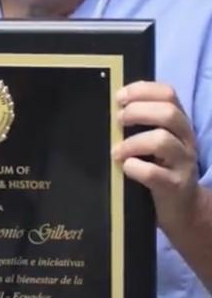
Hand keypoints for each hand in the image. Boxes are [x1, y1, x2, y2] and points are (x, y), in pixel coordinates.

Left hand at [111, 81, 198, 235]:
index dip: (142, 90)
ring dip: (132, 143)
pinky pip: (153, 173)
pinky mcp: (175, 186)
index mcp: (179, 122)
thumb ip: (142, 122)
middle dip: (137, 112)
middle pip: (168, 113)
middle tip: (118, 121)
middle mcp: (185, 138)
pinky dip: (135, 168)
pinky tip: (126, 168)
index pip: (168, 93)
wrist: (184, 207)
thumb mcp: (156, 141)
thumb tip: (112, 106)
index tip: (119, 97)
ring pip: (162, 140)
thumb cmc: (161, 168)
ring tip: (117, 152)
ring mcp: (183, 162)